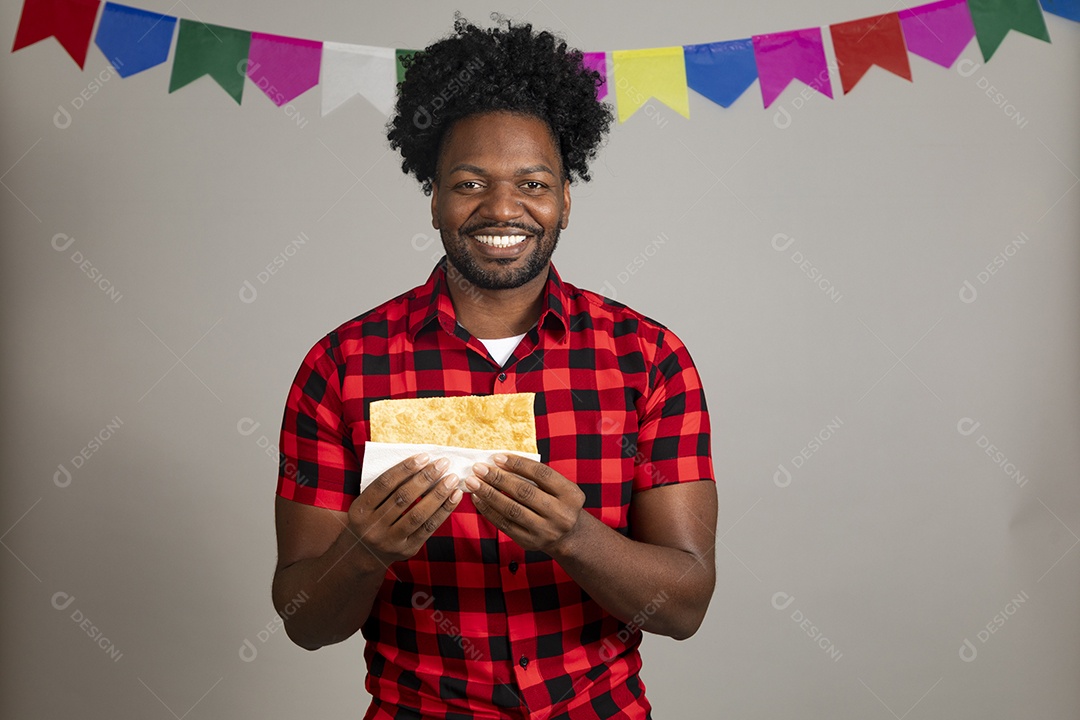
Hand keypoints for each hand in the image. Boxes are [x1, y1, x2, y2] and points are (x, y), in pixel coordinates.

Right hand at [346, 453, 461, 567]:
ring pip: (418, 514)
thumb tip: (419, 463)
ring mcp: (390, 540)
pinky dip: (444, 510)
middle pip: (403, 497)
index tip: (424, 456)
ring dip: (438, 494)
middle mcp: (373, 527)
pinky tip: (455, 496)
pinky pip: (429, 528)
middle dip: (426, 478)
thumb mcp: (367, 503)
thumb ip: (386, 487)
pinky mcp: (407, 549)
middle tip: (443, 464)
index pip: (384, 483)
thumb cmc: (370, 518)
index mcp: (359, 510)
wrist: (365, 553)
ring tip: (452, 479)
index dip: (405, 468)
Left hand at [465, 454, 584, 554]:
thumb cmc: (557, 502)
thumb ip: (536, 476)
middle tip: (479, 468)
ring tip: (473, 482)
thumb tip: (500, 462)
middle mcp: (561, 515)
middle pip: (524, 492)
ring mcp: (545, 531)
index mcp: (571, 495)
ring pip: (511, 509)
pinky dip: (488, 510)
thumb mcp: (557, 488)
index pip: (541, 474)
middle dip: (498, 478)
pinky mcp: (529, 542)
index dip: (518, 464)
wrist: (567, 535)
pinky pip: (504, 524)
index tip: (497, 457)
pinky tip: (478, 498)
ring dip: (489, 494)